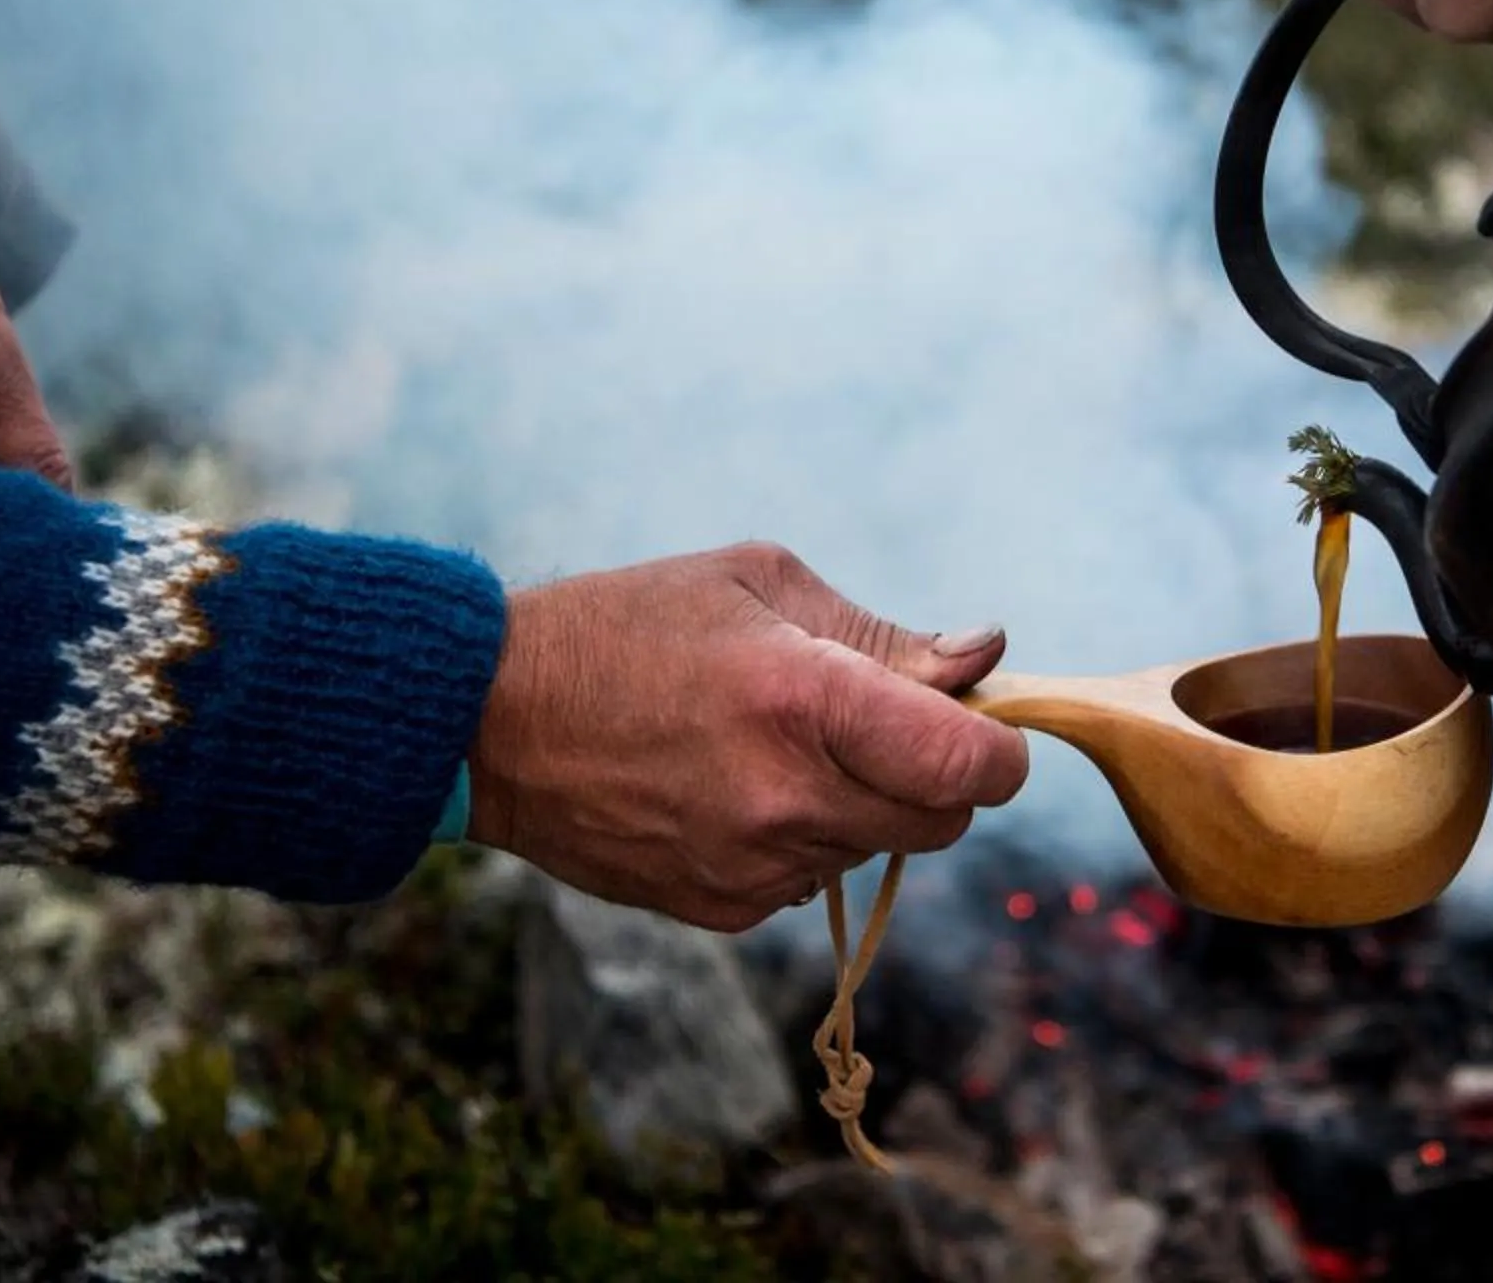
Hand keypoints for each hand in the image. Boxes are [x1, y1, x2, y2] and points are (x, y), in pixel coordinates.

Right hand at [466, 542, 1031, 932]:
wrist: (492, 717)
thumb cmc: (630, 624)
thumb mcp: (759, 583)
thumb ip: (883, 634)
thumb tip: (984, 658)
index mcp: (809, 701)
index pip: (971, 766)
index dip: (1000, 748)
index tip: (983, 723)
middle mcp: (790, 798)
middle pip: (944, 822)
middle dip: (940, 776)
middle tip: (882, 722)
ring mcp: (754, 865)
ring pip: (878, 851)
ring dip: (867, 805)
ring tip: (784, 744)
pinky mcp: (722, 908)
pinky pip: (811, 880)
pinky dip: (805, 839)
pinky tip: (738, 787)